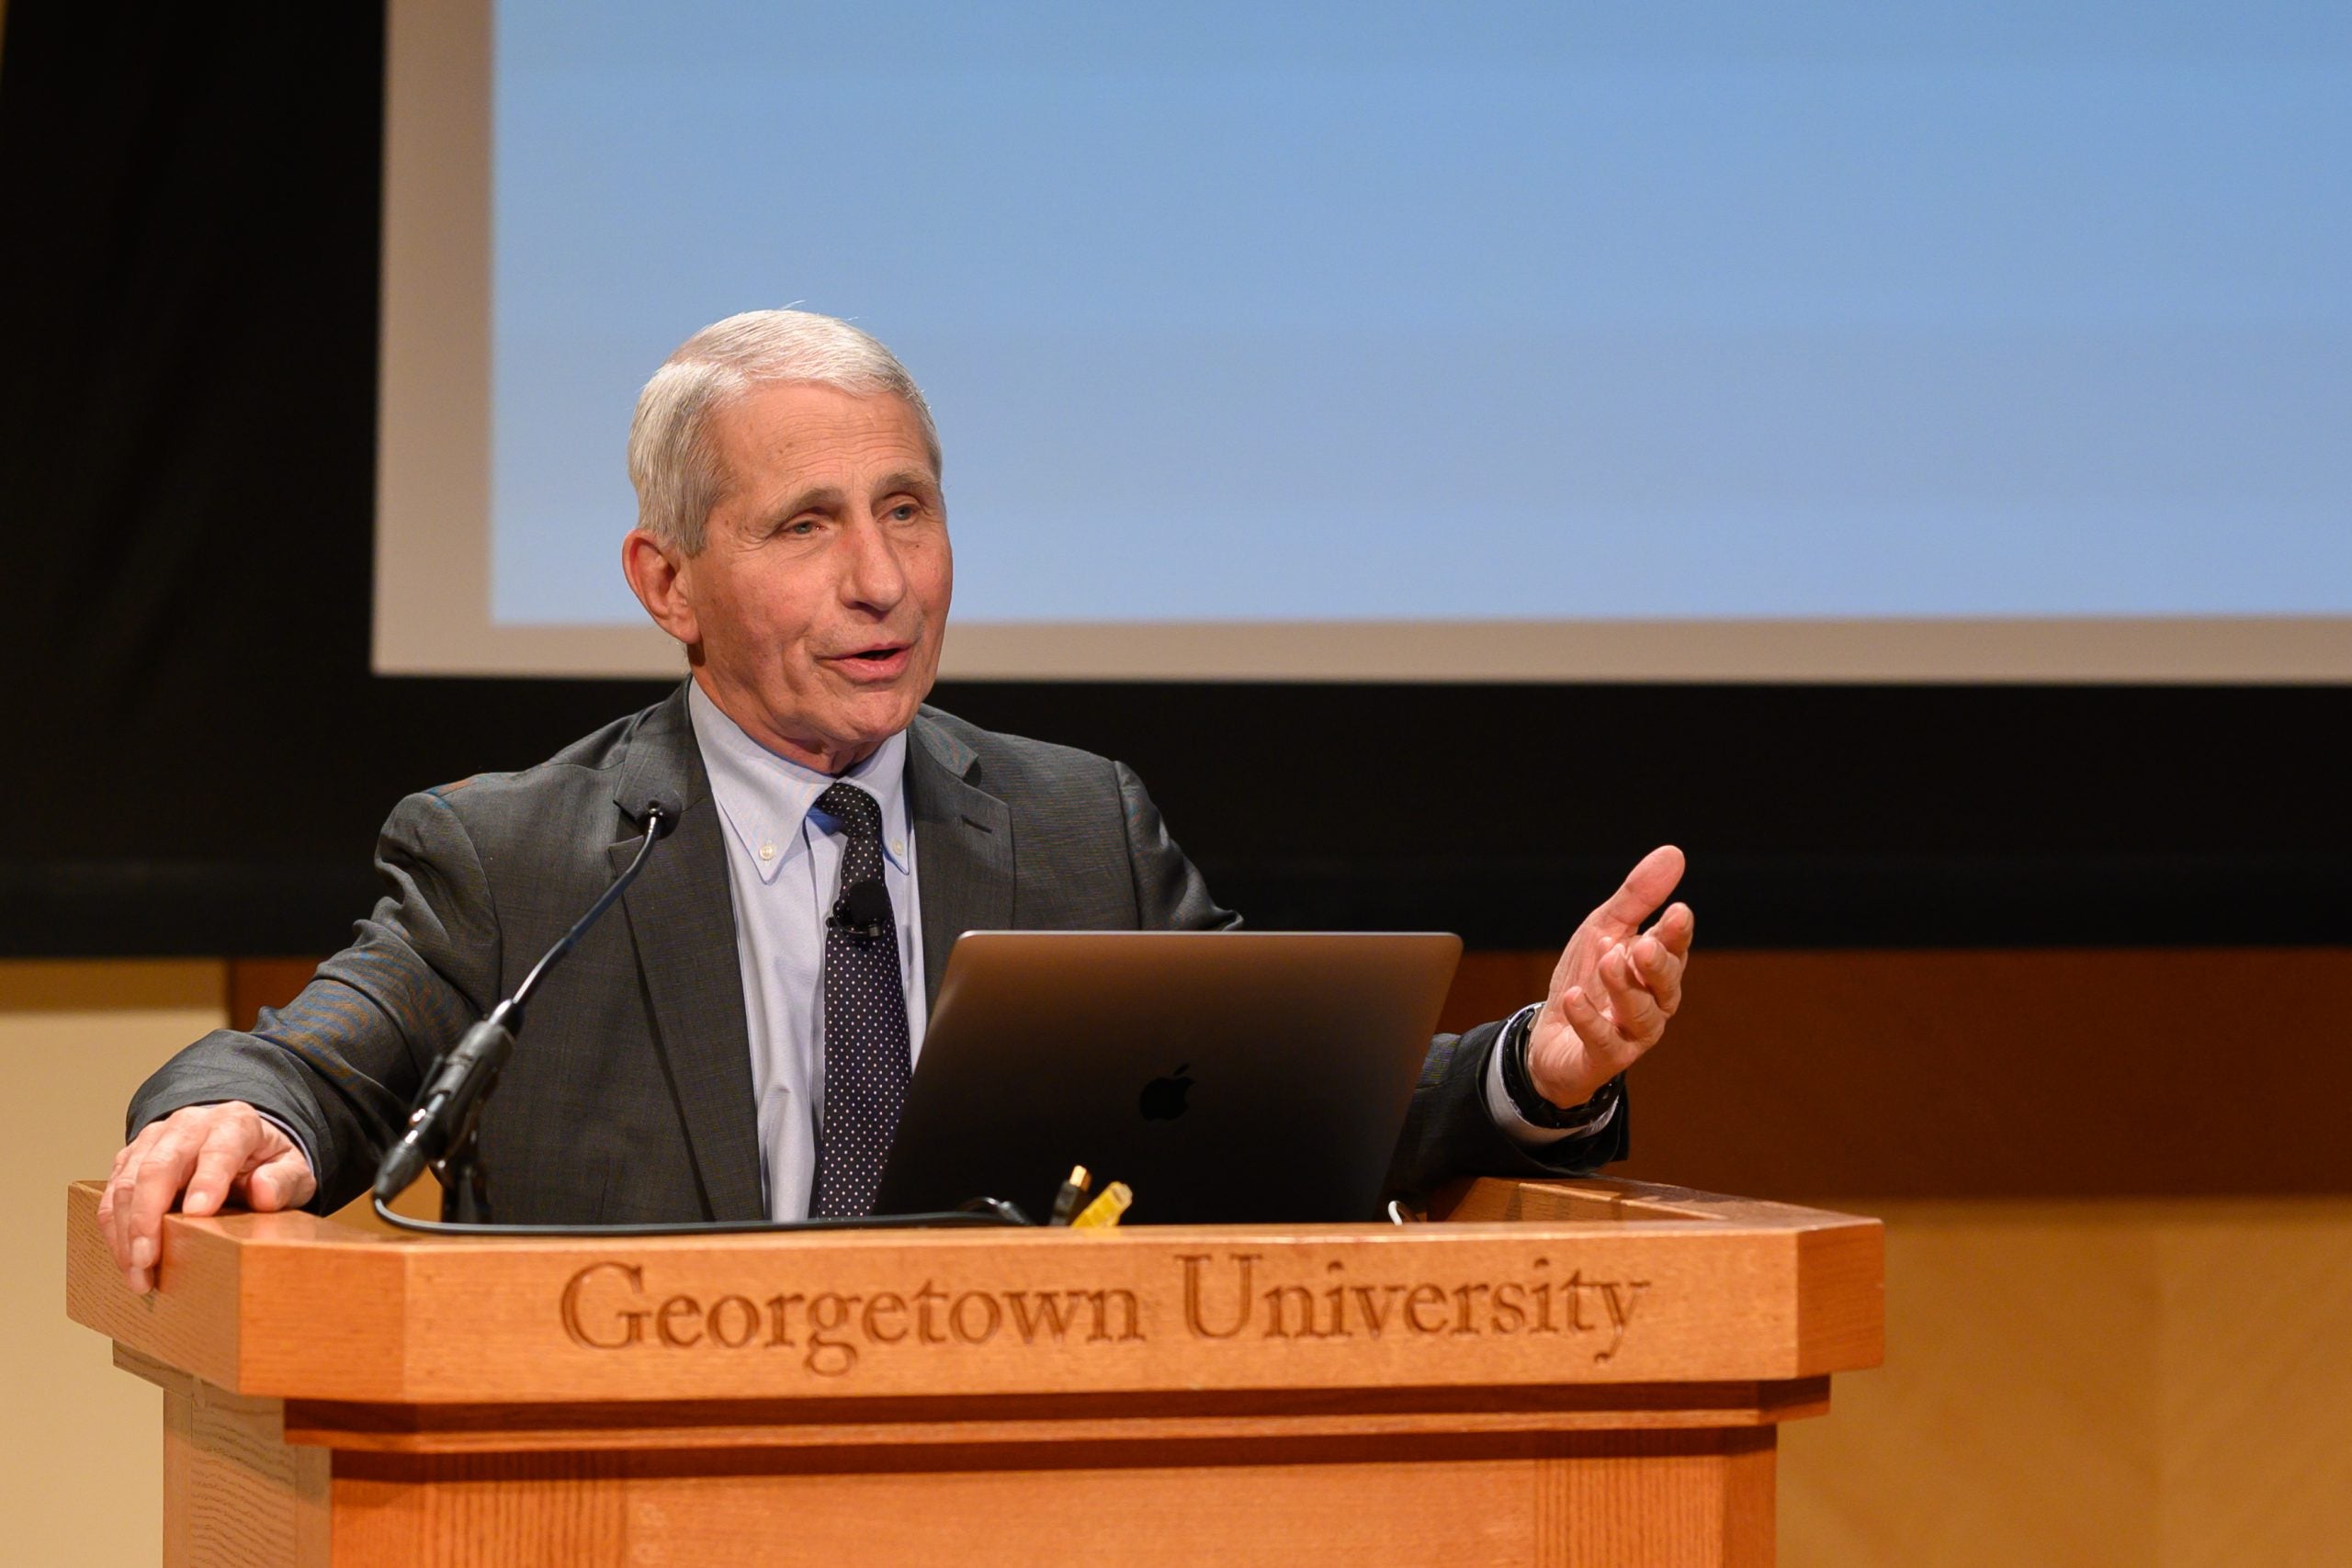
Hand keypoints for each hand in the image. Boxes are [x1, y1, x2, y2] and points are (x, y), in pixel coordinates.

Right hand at [96, 1102, 315, 1292]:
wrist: (240, 1142)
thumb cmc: (267, 1161)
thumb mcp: (293, 1170)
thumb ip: (283, 1181)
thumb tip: (263, 1193)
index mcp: (234, 1123)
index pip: (219, 1149)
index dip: (208, 1180)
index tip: (199, 1214)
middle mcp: (189, 1125)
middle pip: (159, 1165)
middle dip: (147, 1216)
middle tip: (147, 1260)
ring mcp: (154, 1139)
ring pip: (127, 1181)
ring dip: (125, 1232)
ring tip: (137, 1274)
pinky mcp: (131, 1158)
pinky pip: (112, 1193)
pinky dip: (114, 1230)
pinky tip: (126, 1260)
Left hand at [1524, 845, 1693, 1110]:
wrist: (1550, 1036)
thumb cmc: (1587, 977)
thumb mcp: (1604, 929)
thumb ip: (1637, 897)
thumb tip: (1674, 854)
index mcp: (1656, 968)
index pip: (1675, 948)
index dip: (1677, 934)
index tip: (1677, 913)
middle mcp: (1653, 1002)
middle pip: (1666, 985)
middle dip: (1658, 964)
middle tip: (1645, 944)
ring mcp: (1631, 1033)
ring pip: (1641, 1014)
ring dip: (1625, 988)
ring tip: (1607, 962)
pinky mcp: (1605, 1058)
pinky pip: (1603, 1041)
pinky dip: (1589, 1020)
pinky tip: (1575, 998)